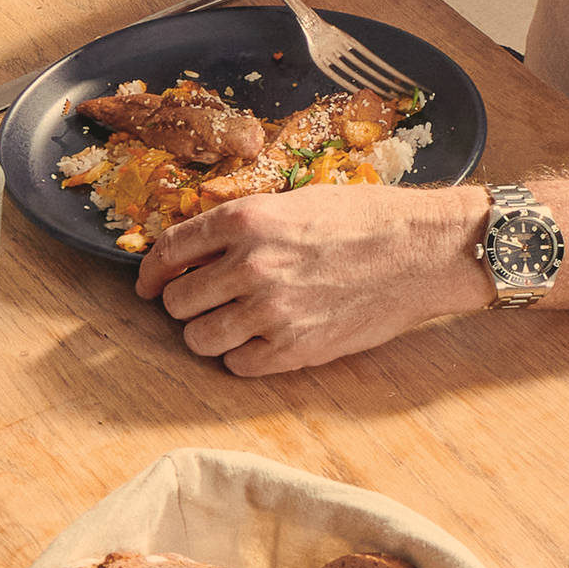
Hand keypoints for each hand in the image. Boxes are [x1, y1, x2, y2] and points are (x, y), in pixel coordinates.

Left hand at [139, 182, 487, 373]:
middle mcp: (251, 266)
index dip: (150, 270)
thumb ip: (243, 225)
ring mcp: (271, 313)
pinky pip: (237, 366)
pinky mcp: (295, 350)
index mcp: (246, 220)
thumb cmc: (365, 219)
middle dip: (182, 302)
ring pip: (198, 339)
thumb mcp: (295, 201)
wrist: (421, 251)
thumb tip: (198, 249)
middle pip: (177, 301)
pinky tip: (259, 341)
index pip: (170, 250)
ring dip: (206, 333)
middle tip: (201, 301)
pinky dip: (241, 357)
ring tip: (228, 324)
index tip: (147, 283)